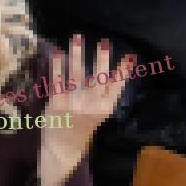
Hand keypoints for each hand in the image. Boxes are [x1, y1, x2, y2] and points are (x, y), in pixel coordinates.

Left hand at [40, 35, 134, 185]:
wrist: (63, 148)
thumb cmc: (82, 127)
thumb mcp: (99, 112)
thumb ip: (106, 94)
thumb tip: (113, 71)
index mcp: (104, 108)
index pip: (117, 86)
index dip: (124, 71)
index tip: (129, 55)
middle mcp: (90, 105)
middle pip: (97, 77)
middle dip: (101, 58)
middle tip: (104, 41)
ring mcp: (72, 104)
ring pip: (76, 74)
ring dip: (77, 54)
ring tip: (78, 37)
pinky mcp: (55, 103)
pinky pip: (57, 80)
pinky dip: (57, 65)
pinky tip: (56, 52)